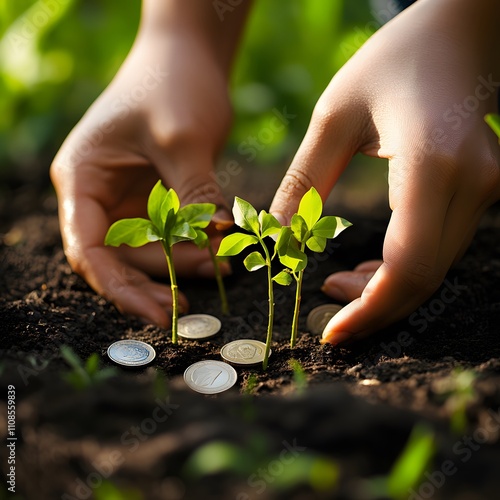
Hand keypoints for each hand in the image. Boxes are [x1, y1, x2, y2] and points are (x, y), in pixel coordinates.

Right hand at [51, 29, 233, 326]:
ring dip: (180, 264)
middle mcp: (98, 195)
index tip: (158, 313)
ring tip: (219, 266)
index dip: (120, 289)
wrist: (188, 57)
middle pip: (118, 258)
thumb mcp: (183, 139)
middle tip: (189, 304)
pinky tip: (217, 252)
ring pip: (147, 251)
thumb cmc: (174, 84)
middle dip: (156, 281)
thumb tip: (214, 243)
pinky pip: (170, 235)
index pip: (89, 250)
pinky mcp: (156, 198)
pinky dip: (192, 247)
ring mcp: (127, 198)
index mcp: (82, 179)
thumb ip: (194, 194)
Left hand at [270, 0, 499, 343]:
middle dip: (371, 307)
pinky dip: (402, 271)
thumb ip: (304, 183)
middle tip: (326, 308)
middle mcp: (471, 184)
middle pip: (422, 280)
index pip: (407, 266)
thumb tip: (276, 241)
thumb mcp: (334, 117)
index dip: (369, 310)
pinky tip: (368, 268)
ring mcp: (486, 190)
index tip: (332, 332)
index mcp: (430, 163)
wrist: (459, 34)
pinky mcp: (484, 192)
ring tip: (337, 282)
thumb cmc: (392, 62)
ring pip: (434, 271)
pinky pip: (441, 251)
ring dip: (384, 290)